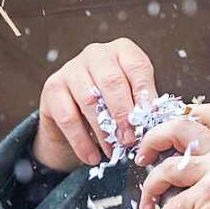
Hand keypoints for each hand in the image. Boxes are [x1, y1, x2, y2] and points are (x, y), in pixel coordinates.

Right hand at [33, 38, 157, 171]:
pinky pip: (68, 118)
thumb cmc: (113, 104)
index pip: (137, 68)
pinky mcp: (52, 88)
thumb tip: (157, 121)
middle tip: (130, 140)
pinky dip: (82, 142)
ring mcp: (71, 68)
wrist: (75, 116)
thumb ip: (144, 106)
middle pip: (112, 82)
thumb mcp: (133, 99)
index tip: (148, 121)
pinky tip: (92, 157)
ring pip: (89, 100)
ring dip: (104, 131)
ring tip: (114, 152)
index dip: (144, 96)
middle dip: (123, 115)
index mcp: (123, 51)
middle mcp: (96, 54)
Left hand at [137, 104, 209, 208]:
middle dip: (152, 140)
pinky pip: (172, 205)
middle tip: (142, 158)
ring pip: (168, 168)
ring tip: (148, 203)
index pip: (206, 113)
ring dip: (150, 187)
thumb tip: (178, 165)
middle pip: (179, 128)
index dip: (178, 116)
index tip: (160, 130)